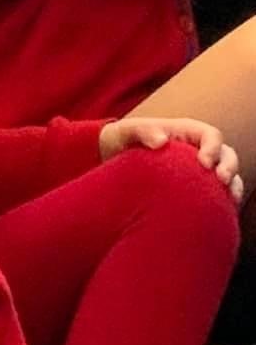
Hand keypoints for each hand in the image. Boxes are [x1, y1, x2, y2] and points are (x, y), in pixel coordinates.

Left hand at [100, 116, 242, 203]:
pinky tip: (218, 213)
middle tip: (222, 181)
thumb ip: (143, 131)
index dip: (213, 147)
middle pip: (225, 155)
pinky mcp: (195, 186)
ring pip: (227, 175)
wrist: (111, 158)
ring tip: (228, 199)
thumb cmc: (122, 139)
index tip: (204, 163)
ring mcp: (198, 168)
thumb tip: (161, 142)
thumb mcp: (127, 131)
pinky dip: (221, 201)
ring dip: (232, 186)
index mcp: (187, 132)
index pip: (210, 135)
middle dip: (229, 167)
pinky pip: (215, 193)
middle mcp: (198, 149)